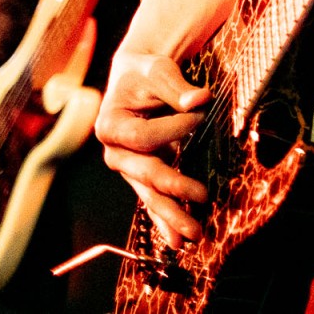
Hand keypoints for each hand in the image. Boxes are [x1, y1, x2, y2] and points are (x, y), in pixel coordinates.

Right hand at [94, 51, 210, 246]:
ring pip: (149, 195)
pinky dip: (165, 221)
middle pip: (145, 174)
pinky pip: (152, 199)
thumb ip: (176, 87)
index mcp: (110, 125)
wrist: (137, 79)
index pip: (144, 138)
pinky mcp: (141, 175)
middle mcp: (114, 152)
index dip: (174, 129)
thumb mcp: (157, 71)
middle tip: (203, 196)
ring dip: (172, 216)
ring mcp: (127, 168)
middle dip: (175, 187)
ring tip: (194, 234)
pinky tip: (178, 242)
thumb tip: (199, 100)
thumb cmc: (145, 72)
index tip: (200, 115)